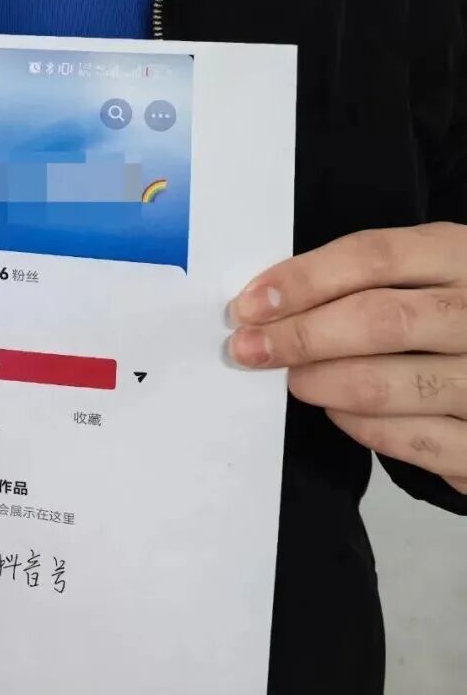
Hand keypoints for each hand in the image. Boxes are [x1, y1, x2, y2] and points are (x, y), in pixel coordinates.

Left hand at [226, 222, 466, 493]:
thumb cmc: (462, 313)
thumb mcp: (434, 271)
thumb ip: (371, 278)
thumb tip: (276, 301)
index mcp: (462, 254)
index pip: (372, 257)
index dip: (302, 279)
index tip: (250, 302)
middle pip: (378, 319)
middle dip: (299, 336)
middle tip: (249, 348)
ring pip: (389, 383)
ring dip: (323, 383)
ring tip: (292, 379)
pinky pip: (414, 439)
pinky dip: (362, 427)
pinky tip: (337, 411)